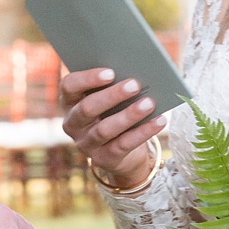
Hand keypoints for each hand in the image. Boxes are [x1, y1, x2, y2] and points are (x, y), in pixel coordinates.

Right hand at [59, 65, 163, 193]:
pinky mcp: (103, 158)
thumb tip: (138, 69)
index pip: (69, 86)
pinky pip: (123, 145)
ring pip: (105, 129)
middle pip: (88, 108)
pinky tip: (159, 120)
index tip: (111, 72)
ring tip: (149, 103)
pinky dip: (143, 132)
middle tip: (135, 84)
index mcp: (70, 101)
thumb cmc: (114, 110)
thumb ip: (115, 82)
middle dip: (112, 95)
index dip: (88, 78)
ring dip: (129, 115)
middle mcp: (73, 123)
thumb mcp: (109, 96)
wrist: (119, 149)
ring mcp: (86, 144)